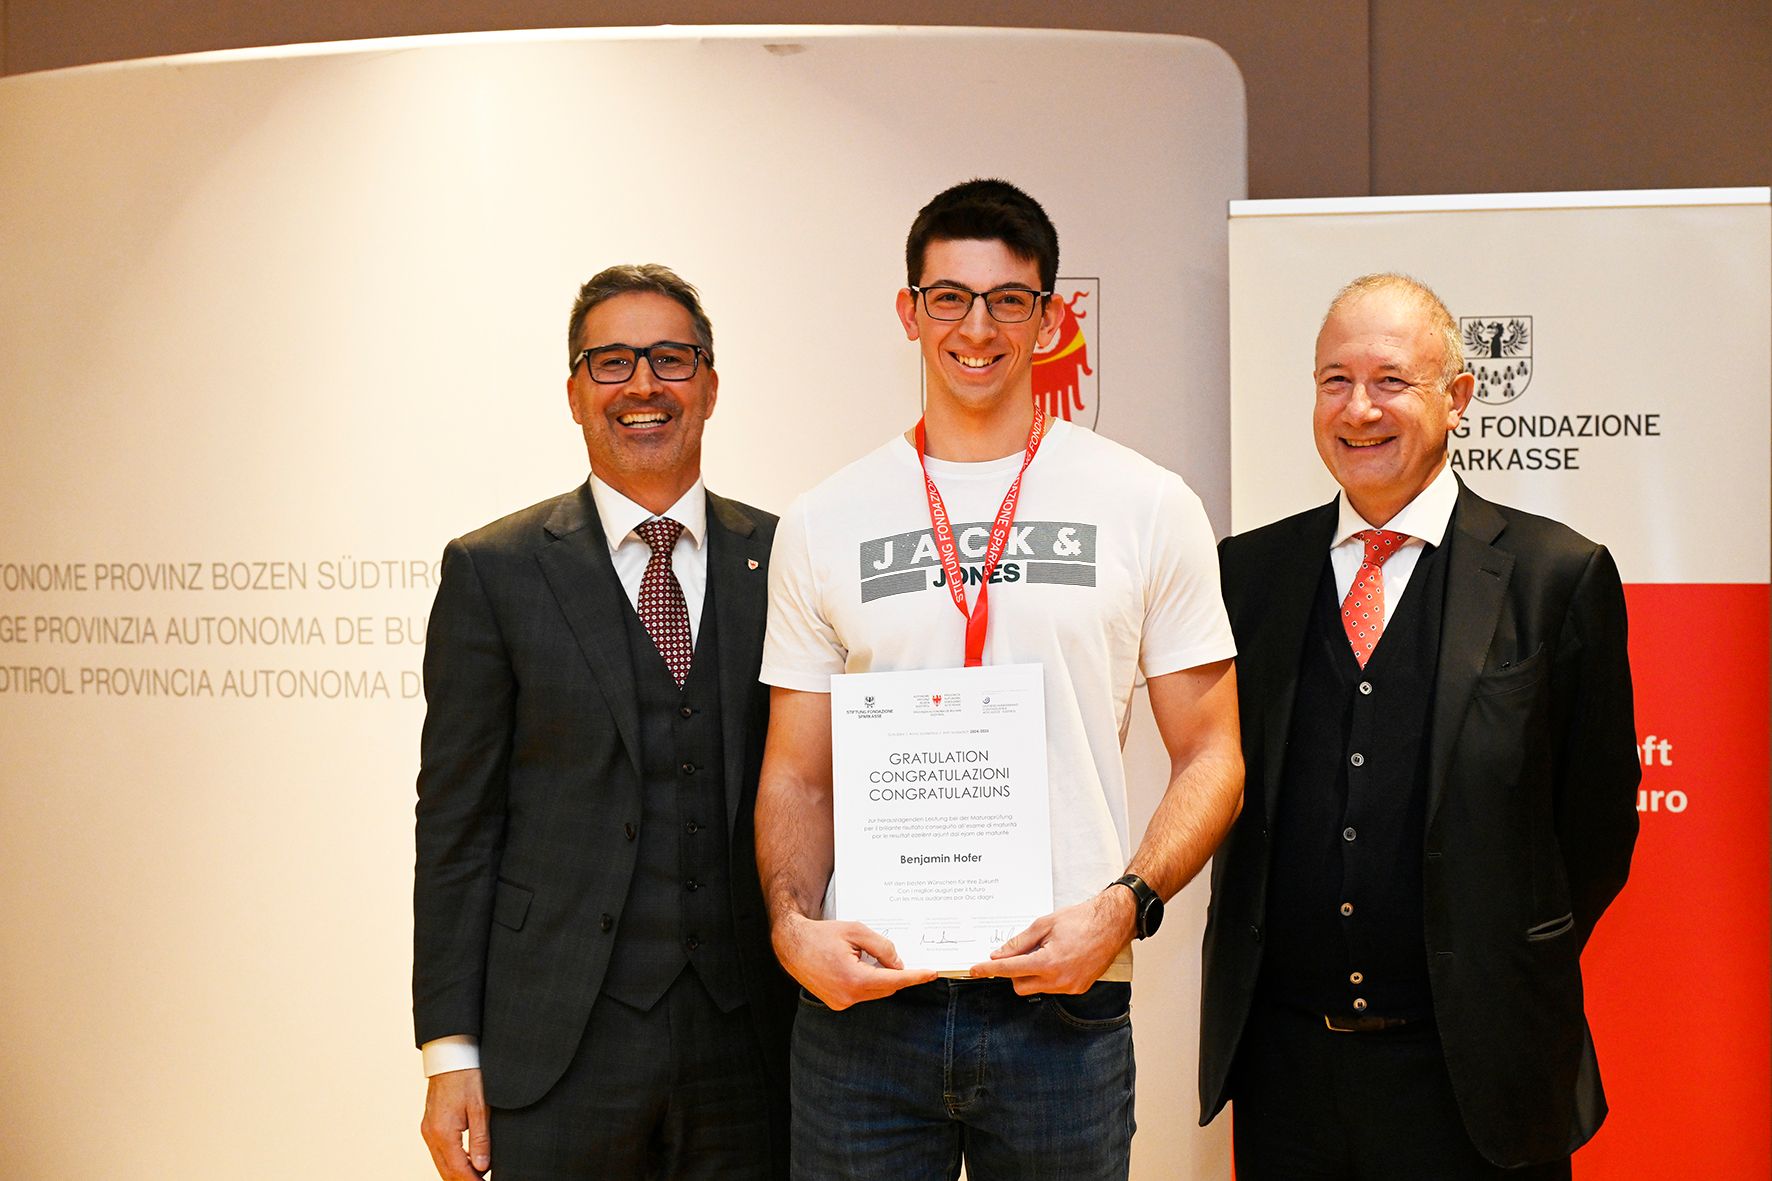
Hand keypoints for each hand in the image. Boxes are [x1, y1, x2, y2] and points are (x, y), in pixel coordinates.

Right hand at [419, 1067, 489, 1179]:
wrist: (450, 1055)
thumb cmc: (467, 1076)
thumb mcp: (480, 1108)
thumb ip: (480, 1139)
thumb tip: (482, 1167)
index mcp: (443, 1132)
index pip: (458, 1170)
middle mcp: (431, 1134)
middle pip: (446, 1170)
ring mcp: (428, 1129)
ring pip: (441, 1162)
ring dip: (457, 1173)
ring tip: (478, 1177)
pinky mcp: (429, 1124)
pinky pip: (439, 1151)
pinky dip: (452, 1160)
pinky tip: (467, 1161)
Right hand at [773, 911, 937, 1009]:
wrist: (792, 945)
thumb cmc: (822, 935)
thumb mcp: (856, 931)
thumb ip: (882, 947)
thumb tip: (899, 963)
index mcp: (854, 979)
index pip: (894, 980)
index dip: (915, 976)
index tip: (931, 973)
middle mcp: (848, 996)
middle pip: (886, 987)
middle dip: (896, 974)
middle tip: (900, 958)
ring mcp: (841, 1003)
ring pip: (875, 992)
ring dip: (880, 977)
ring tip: (868, 957)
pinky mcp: (836, 1003)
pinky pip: (862, 994)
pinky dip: (868, 982)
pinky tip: (859, 966)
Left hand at [968, 888, 1135, 994]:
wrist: (1112, 924)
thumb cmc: (1081, 920)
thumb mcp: (1044, 925)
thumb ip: (1019, 942)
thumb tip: (998, 954)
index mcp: (1048, 962)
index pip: (1010, 970)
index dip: (989, 969)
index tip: (975, 970)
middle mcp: (1059, 980)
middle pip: (1020, 985)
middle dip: (1013, 972)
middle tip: (1018, 953)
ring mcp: (1070, 987)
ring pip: (1036, 988)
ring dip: (1031, 974)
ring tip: (1044, 951)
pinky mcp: (1079, 988)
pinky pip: (1053, 988)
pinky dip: (1047, 977)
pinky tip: (1056, 959)